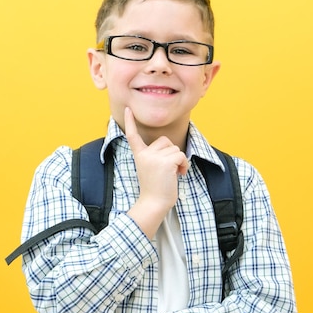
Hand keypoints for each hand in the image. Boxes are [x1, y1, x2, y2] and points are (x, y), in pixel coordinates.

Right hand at [124, 107, 188, 237]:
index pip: (133, 135)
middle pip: (165, 141)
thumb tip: (173, 151)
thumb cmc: (155, 189)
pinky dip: (184, 164)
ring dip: (179, 161)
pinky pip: (181, 155)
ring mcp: (154, 157)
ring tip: (173, 174)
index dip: (130, 121)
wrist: (154, 203)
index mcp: (139, 155)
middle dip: (171, 152)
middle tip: (168, 169)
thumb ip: (156, 157)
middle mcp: (145, 154)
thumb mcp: (151, 168)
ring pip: (175, 148)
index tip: (128, 109)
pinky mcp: (165, 162)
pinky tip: (179, 174)